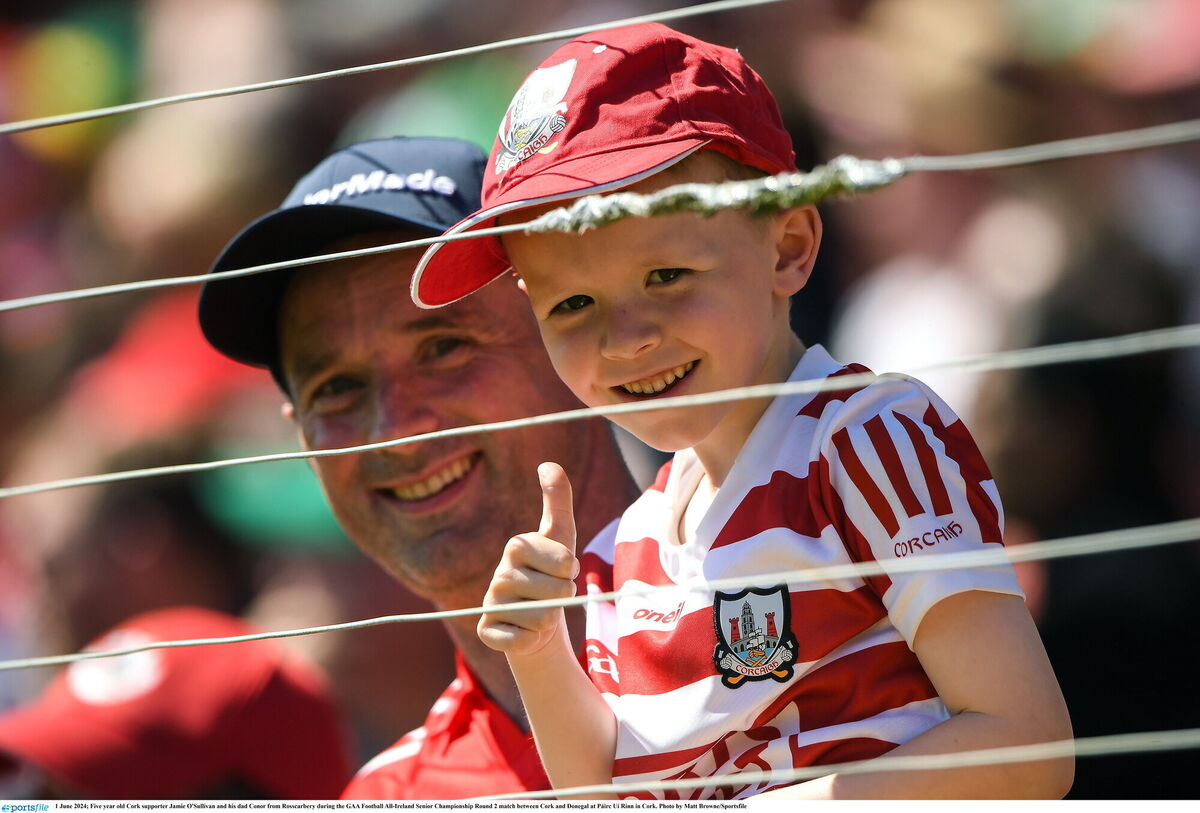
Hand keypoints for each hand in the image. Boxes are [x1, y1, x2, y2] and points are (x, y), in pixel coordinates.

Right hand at [478, 462, 578, 656]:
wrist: (538, 622)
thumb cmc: (552, 574)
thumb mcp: (561, 536)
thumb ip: (557, 499)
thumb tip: (547, 463)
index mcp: (516, 546)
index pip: (564, 563)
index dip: (571, 572)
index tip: (562, 571)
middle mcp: (498, 573)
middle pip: (556, 593)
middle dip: (562, 597)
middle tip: (550, 594)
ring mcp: (489, 603)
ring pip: (542, 619)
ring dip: (549, 621)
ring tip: (539, 612)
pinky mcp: (486, 632)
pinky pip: (520, 641)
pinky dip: (530, 641)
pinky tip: (524, 631)